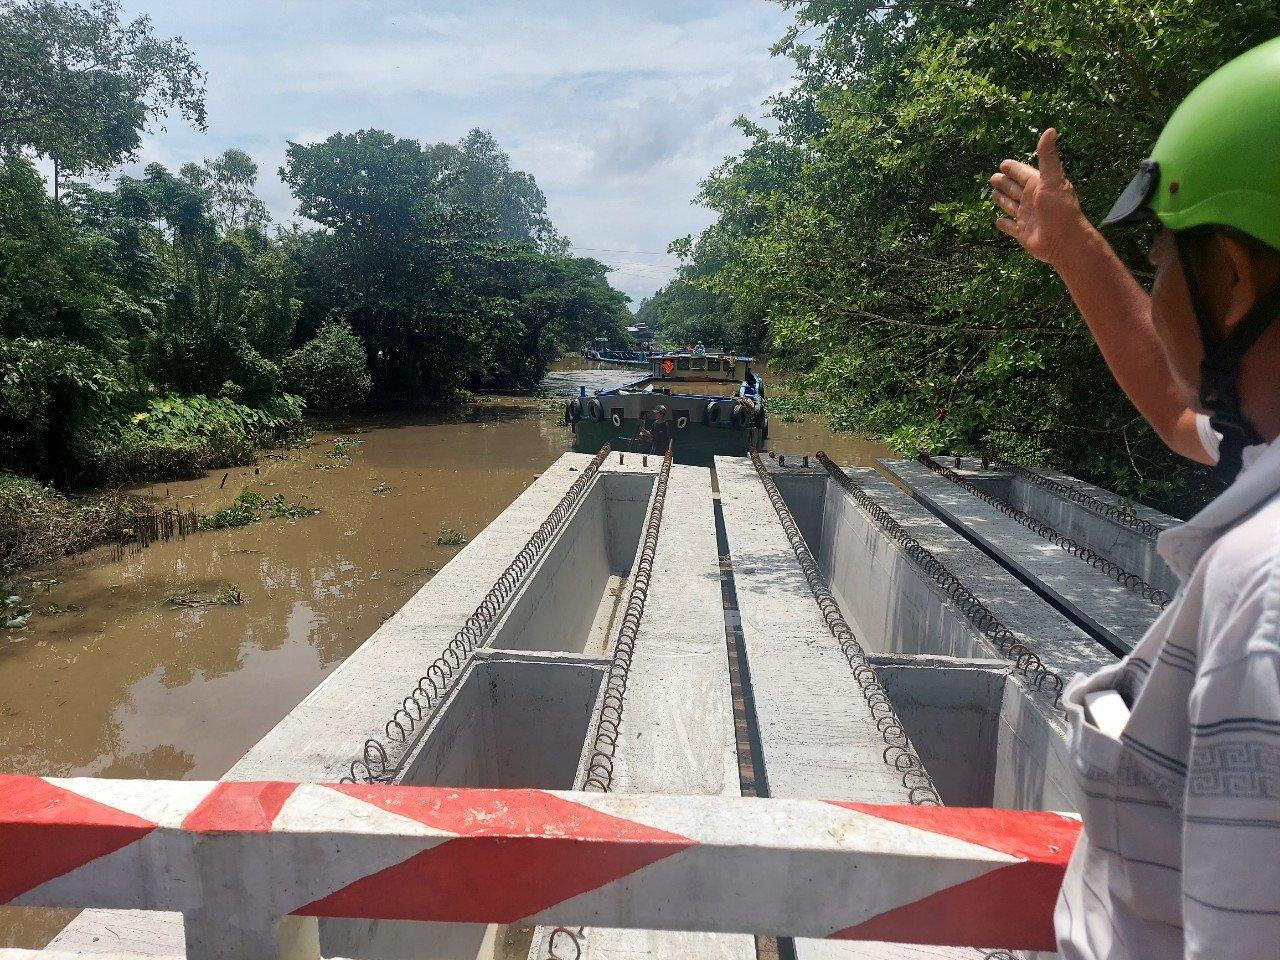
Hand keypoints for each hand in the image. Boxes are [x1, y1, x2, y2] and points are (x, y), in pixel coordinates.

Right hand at [991, 129, 1093, 267]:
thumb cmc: (1059, 208)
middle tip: (992, 178)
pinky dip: (1004, 224)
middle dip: (1004, 182)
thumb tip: (1051, 129)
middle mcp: (1032, 200)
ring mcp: (1027, 217)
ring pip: (1011, 205)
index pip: (1023, 173)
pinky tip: (997, 221)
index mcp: (1038, 185)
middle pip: (1015, 188)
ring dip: (1003, 199)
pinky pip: (1010, 227)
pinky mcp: (1023, 233)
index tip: (1003, 163)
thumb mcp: (1053, 179)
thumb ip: (1048, 157)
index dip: (1013, 168)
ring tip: (994, 194)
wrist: (1064, 241)